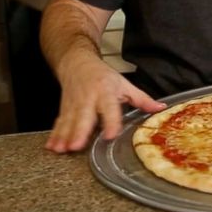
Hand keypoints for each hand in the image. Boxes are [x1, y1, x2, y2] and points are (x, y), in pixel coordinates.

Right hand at [45, 55, 165, 152]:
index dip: (110, 121)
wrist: (77, 62)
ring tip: (62, 149)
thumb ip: (142, 99)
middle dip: (80, 132)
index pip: (109, 108)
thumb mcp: (125, 84)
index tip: (110, 135)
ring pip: (69, 121)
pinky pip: (59, 123)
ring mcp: (74, 104)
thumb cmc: (102, 76)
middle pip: (84, 116)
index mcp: (106, 92)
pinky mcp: (64, 108)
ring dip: (64, 136)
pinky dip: (55, 134)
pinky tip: (52, 146)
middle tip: (77, 146)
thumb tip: (160, 108)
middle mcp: (88, 98)